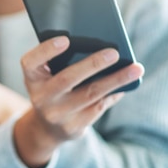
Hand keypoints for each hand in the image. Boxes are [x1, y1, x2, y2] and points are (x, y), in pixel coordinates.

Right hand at [14, 36, 143, 167]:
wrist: (47, 127)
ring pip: (90, 94)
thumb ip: (63, 62)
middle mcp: (40, 97)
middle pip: (67, 78)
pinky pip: (98, 108)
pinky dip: (114, 93)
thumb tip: (102, 48)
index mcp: (32, 78)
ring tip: (136, 68)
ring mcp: (56, 115)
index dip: (46, 50)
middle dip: (92, 64)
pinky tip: (129, 84)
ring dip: (115, 80)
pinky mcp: (72, 128)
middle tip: (114, 53)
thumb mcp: (48, 76)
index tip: (65, 39)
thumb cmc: (53, 89)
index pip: (31, 62)